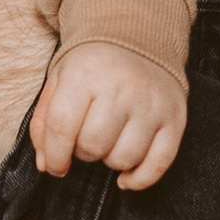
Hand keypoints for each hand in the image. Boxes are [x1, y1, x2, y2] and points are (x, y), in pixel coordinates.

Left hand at [31, 46, 187, 191]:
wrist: (139, 40)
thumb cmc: (93, 67)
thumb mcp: (59, 81)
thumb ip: (44, 123)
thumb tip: (47, 165)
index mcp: (86, 74)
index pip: (63, 127)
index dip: (55, 156)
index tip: (55, 165)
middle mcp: (122, 87)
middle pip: (93, 146)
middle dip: (83, 152)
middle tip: (87, 138)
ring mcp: (151, 103)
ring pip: (124, 159)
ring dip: (110, 160)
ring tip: (109, 141)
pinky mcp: (175, 117)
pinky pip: (158, 164)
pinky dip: (139, 179)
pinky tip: (125, 177)